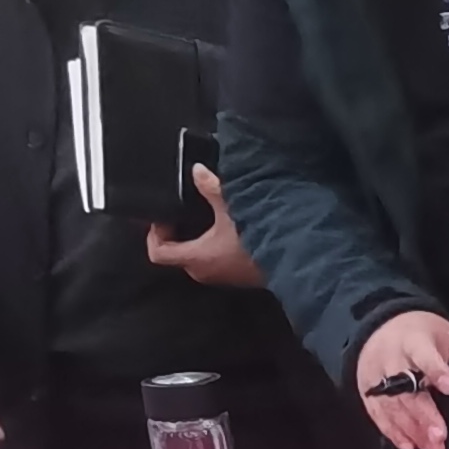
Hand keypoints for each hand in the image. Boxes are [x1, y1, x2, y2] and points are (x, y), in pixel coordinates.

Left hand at [143, 165, 263, 288]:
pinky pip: (212, 262)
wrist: (293, 262)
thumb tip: (197, 170)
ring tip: (205, 218)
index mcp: (194, 258)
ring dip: (195, 240)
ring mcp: (219, 277)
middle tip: (183, 212)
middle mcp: (202, 272)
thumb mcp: (231, 209)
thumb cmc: (258, 240)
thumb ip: (210, 188)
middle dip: (175, 234)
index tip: (165, 216)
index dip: (155, 232)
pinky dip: (211, 248)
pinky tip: (226, 231)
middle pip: (175, 254)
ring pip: (195, 258)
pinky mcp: (234, 277)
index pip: (157, 252)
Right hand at [352, 310, 448, 448]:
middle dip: (424, 414)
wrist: (381, 326)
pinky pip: (378, 414)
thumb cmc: (422, 334)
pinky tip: (410, 446)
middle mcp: (390, 358)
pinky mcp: (366, 391)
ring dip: (411, 430)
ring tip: (433, 448)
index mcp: (413, 340)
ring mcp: (375, 376)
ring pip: (391, 406)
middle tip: (440, 436)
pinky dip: (393, 433)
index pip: (423, 355)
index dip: (436, 371)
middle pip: (405, 388)